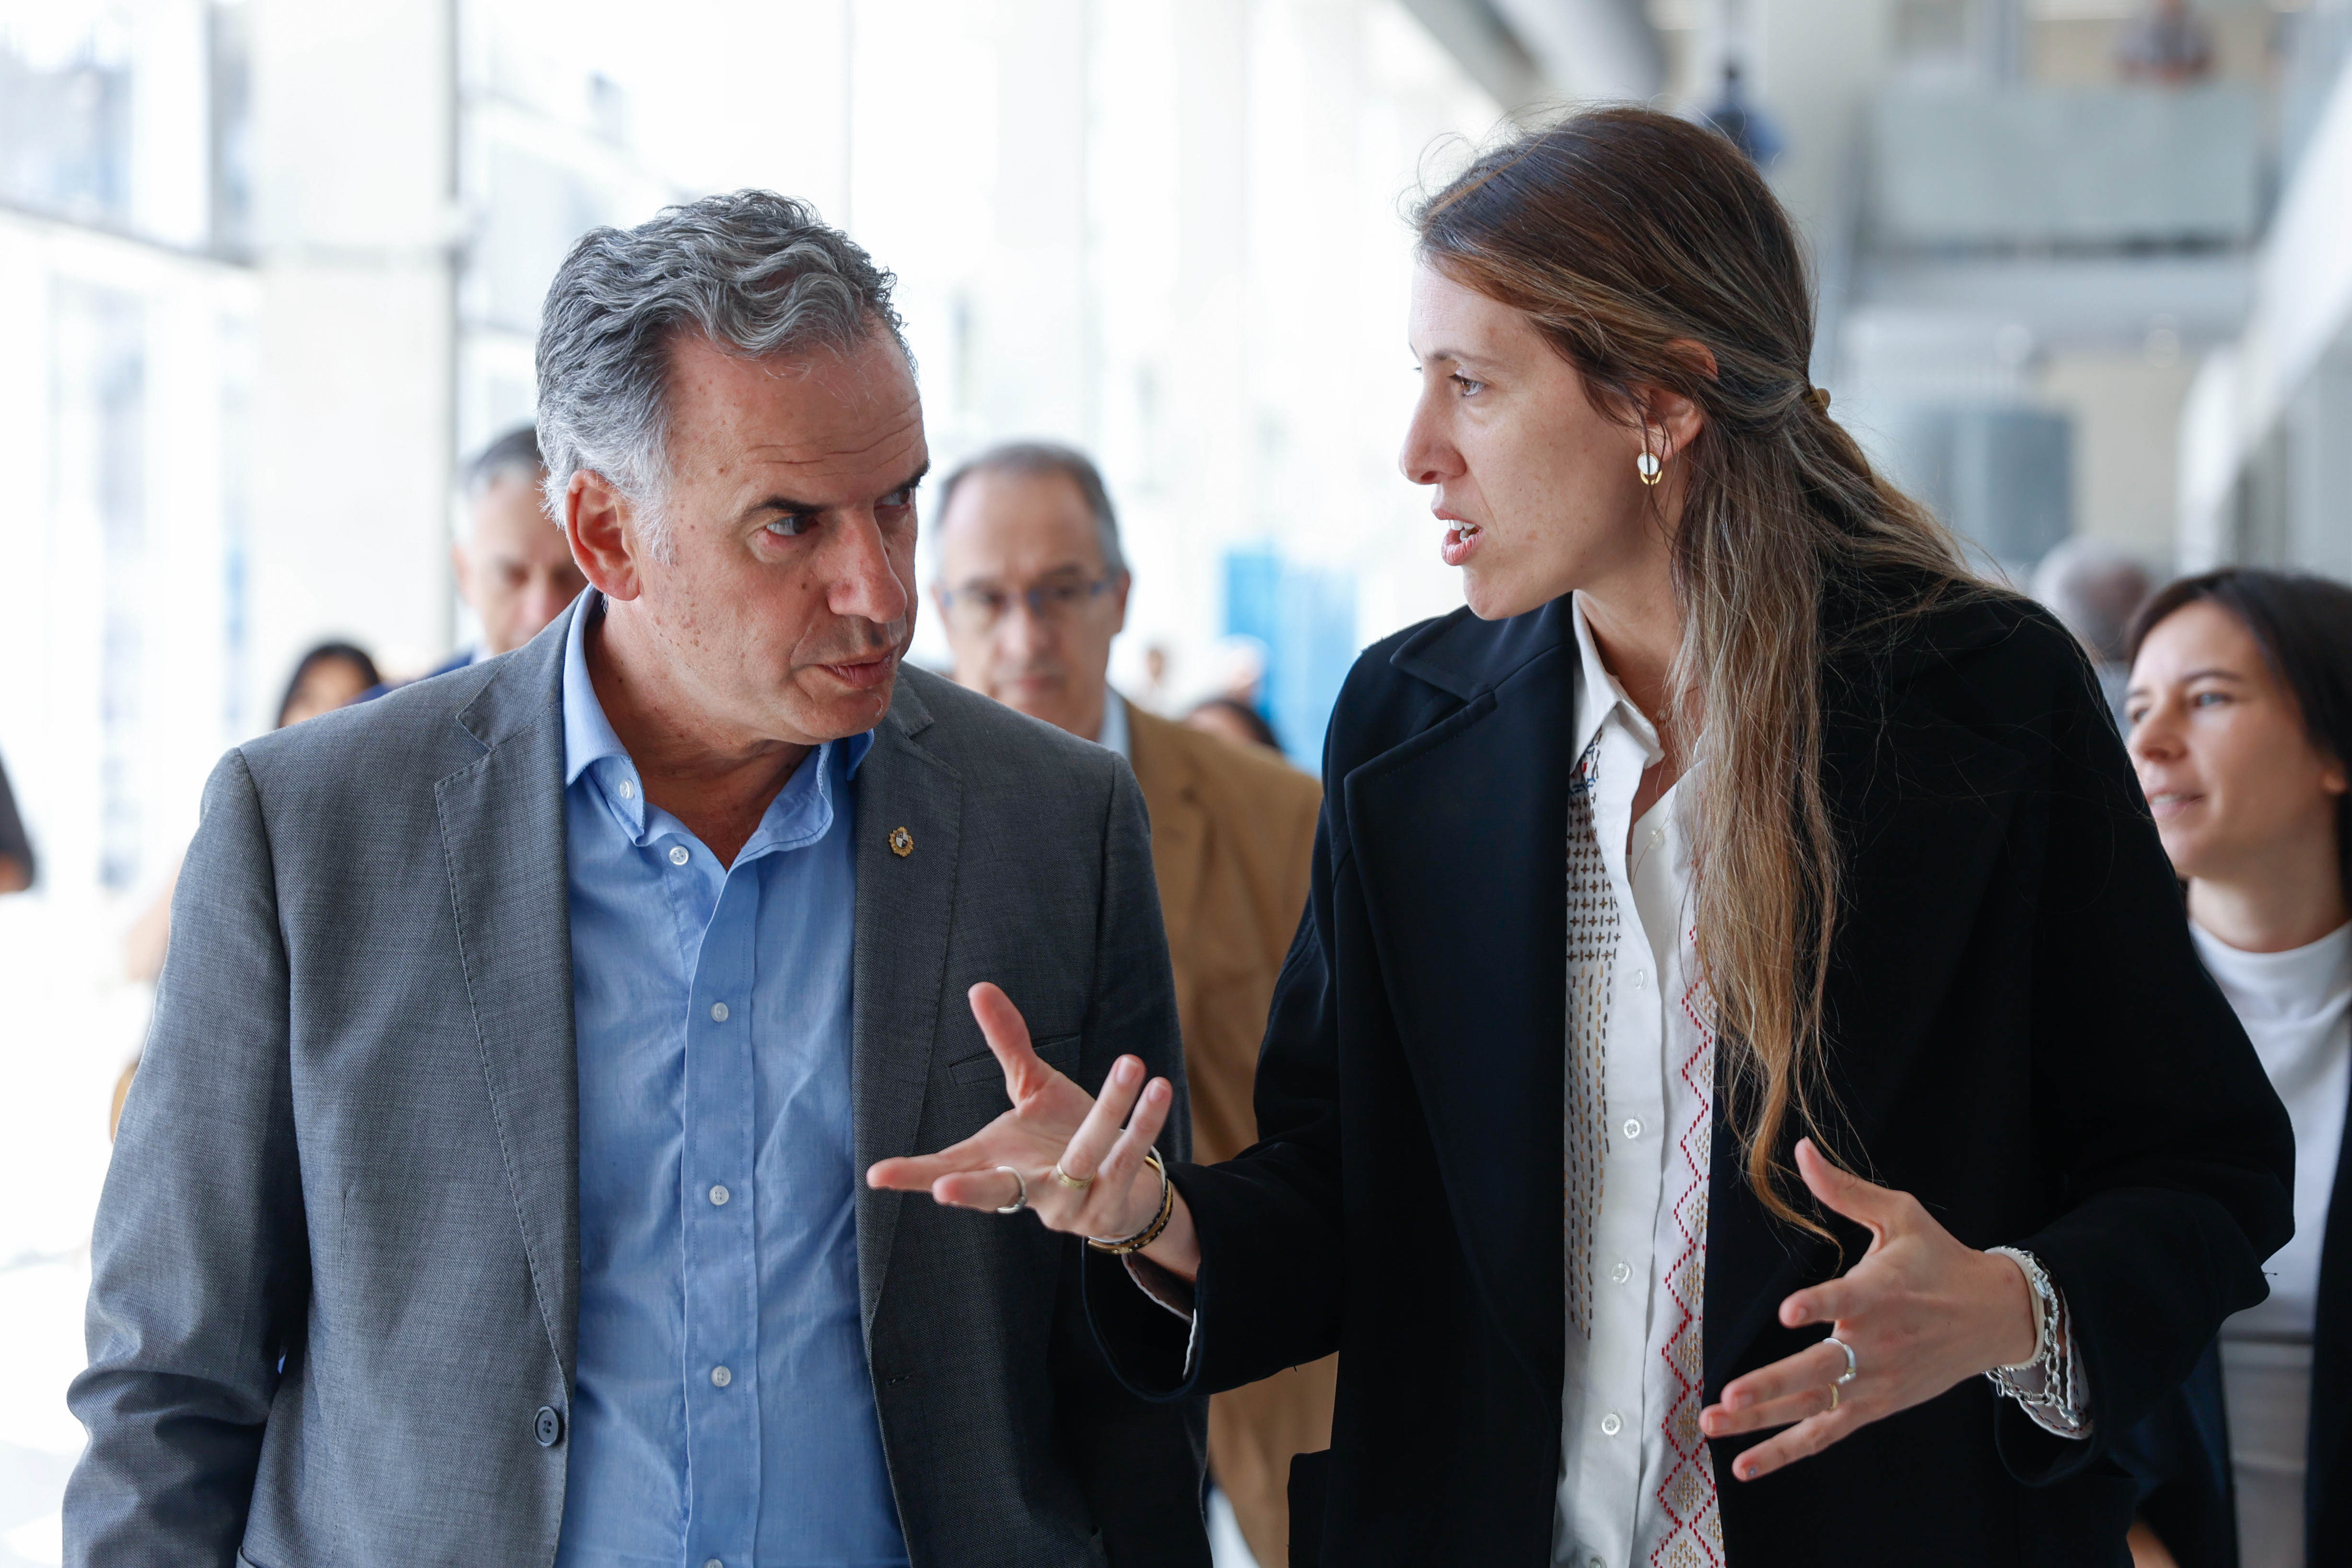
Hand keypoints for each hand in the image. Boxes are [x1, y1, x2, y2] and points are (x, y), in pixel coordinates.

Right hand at [865, 983, 1194, 1270]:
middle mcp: (1027, 1192)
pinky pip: (1129, 1158)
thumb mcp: (1032, 1089)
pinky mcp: (1110, 1206)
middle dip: (971, 1190)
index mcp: (998, 1166)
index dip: (911, 1173)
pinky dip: (1144, 1122)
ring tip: (1131, 1060)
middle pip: (996, 1193)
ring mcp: (1068, 1205)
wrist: (1120, 1190)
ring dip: (1110, 1111)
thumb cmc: (1060, 1137)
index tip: (875, 1174)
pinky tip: (1159, 1087)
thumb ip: (1007, 1044)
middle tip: (944, 1188)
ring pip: (1084, 1156)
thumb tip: (979, 987)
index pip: (946, 1170)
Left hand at [1698, 1138, 2036, 1480]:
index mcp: (1880, 1292)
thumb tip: (1802, 1148)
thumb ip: (1844, 1189)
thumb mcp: (1900, 1214)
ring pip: (1812, 1407)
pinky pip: (1824, 1434)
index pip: (1845, 1299)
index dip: (1818, 1304)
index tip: (1789, 1311)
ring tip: (1711, 1425)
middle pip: (1818, 1369)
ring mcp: (1874, 1382)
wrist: (1995, 1315)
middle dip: (1770, 1385)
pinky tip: (1743, 1466)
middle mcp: (1875, 1343)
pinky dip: (1785, 1452)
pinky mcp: (1874, 1406)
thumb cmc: (1940, 1259)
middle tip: (1729, 1395)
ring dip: (1761, 1422)